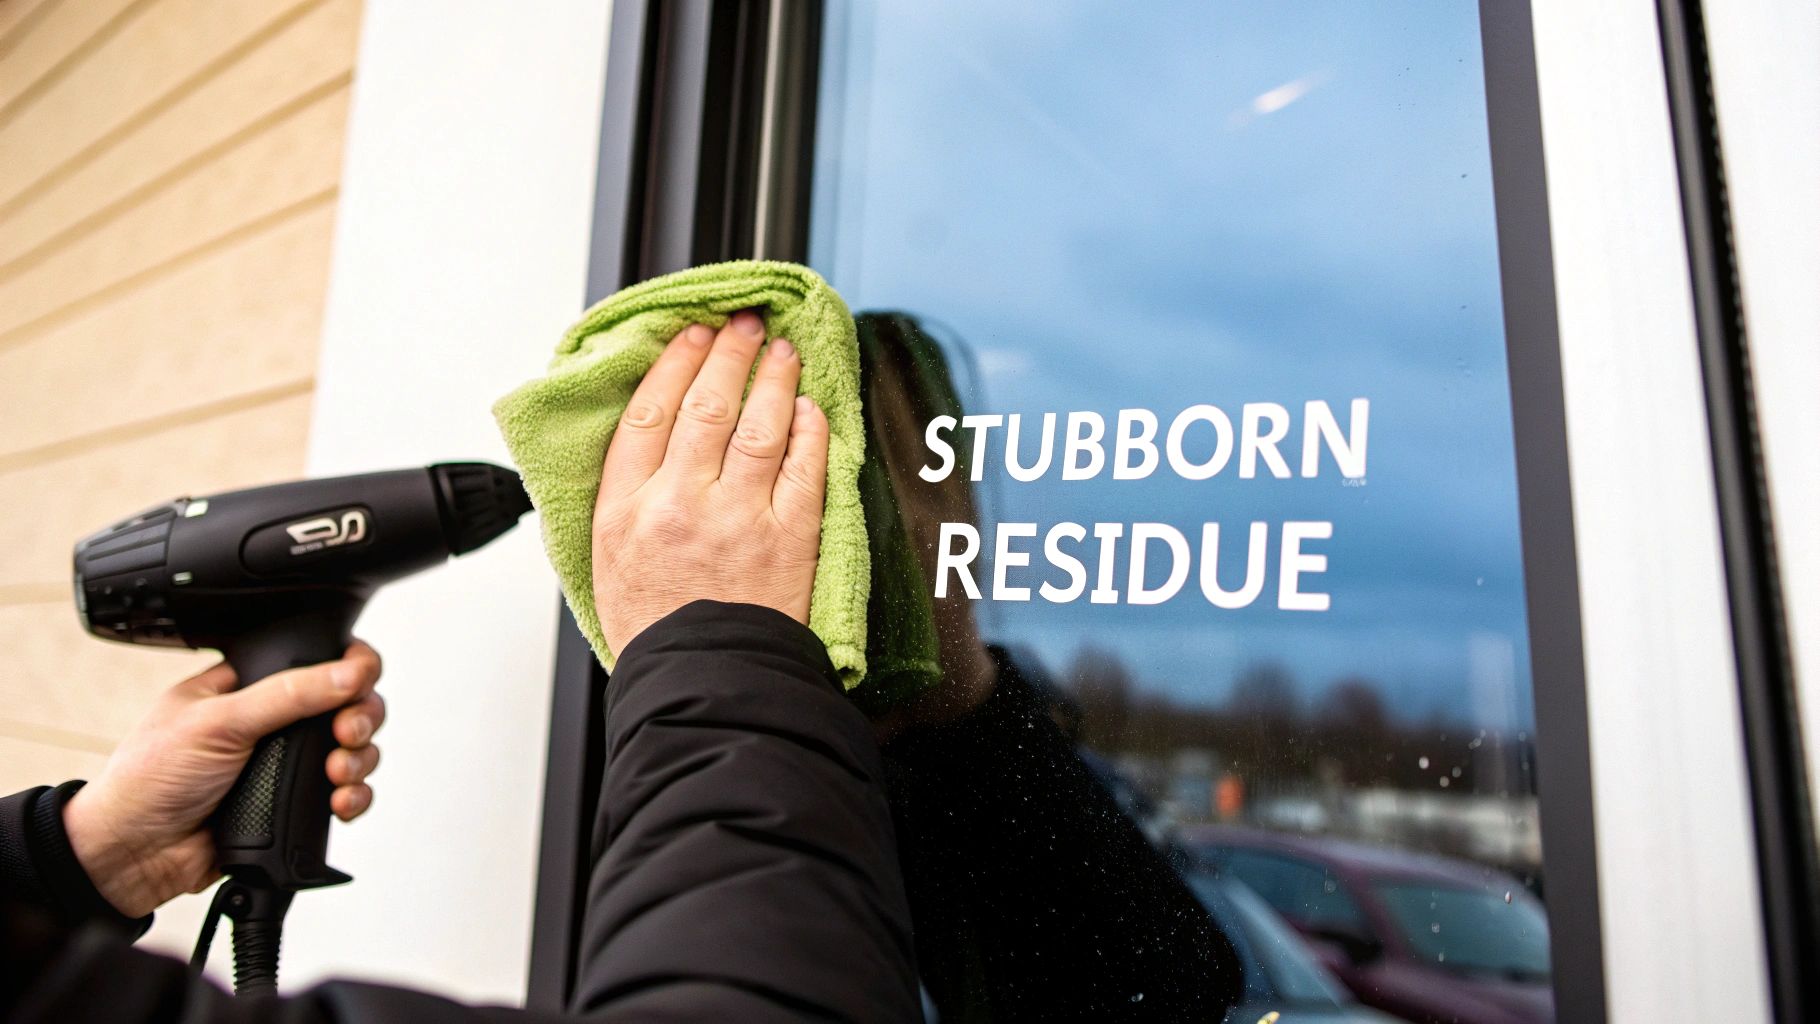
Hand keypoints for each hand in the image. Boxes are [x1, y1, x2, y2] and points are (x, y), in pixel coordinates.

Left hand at [62, 643, 385, 917]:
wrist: (133, 856)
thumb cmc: (149, 780)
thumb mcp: (219, 721)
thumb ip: (289, 694)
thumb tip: (350, 671)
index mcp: (248, 685)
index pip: (316, 660)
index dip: (349, 667)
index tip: (358, 683)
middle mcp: (273, 721)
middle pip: (348, 704)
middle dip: (360, 718)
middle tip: (347, 733)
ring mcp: (286, 763)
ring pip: (354, 750)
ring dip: (359, 760)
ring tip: (337, 774)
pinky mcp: (294, 804)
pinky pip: (346, 794)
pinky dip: (355, 797)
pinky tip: (340, 802)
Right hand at [593, 311, 828, 653]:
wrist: (702, 684)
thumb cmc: (656, 632)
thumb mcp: (608, 562)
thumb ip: (626, 500)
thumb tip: (650, 442)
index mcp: (624, 510)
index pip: (649, 412)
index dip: (674, 364)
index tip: (691, 337)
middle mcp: (678, 504)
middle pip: (705, 405)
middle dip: (728, 354)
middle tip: (744, 327)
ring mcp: (737, 517)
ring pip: (759, 424)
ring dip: (774, 379)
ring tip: (783, 353)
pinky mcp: (788, 537)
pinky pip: (805, 466)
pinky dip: (810, 430)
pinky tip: (811, 411)